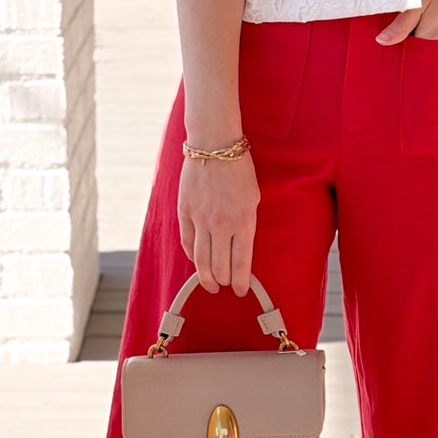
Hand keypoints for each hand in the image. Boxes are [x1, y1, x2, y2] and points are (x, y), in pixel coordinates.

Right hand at [178, 151, 259, 294]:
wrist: (213, 146)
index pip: (241, 263)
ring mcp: (200, 219)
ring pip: (201, 260)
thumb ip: (246, 224)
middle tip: (224, 286)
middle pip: (219, 266)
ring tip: (210, 285)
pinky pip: (187, 242)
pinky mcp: (184, 212)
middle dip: (223, 281)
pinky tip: (197, 262)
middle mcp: (221, 224)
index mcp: (243, 221)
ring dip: (206, 277)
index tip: (240, 290)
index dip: (240, 282)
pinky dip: (192, 256)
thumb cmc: (239, 170)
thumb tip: (240, 248)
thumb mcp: (253, 198)